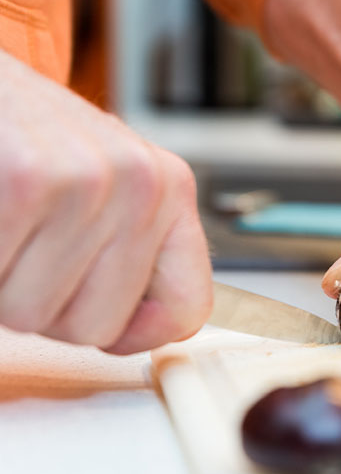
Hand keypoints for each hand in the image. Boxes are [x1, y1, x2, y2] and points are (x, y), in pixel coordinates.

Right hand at [0, 52, 211, 352]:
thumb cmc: (29, 139)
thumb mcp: (105, 187)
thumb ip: (131, 252)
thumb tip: (143, 330)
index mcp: (170, 189)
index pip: (188, 310)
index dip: (140, 334)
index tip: (110, 322)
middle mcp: (141, 184)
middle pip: (96, 327)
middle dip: (49, 304)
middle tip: (30, 244)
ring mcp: (85, 183)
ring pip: (34, 315)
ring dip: (6, 283)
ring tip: (9, 222)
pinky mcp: (23, 183)